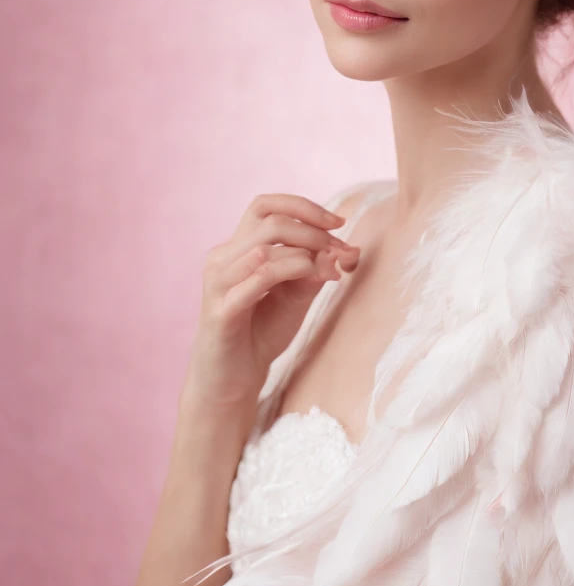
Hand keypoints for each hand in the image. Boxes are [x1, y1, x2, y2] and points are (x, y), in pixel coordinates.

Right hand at [182, 193, 360, 409]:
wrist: (233, 380)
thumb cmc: (262, 332)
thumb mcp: (296, 296)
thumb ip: (314, 271)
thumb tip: (342, 251)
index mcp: (237, 248)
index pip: (266, 206)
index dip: (304, 207)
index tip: (339, 222)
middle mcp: (222, 258)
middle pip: (269, 221)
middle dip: (313, 230)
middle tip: (341, 249)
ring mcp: (218, 283)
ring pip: (264, 246)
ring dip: (306, 250)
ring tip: (330, 266)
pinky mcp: (222, 311)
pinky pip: (257, 278)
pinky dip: (290, 270)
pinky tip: (311, 278)